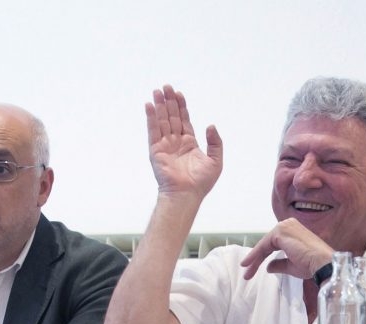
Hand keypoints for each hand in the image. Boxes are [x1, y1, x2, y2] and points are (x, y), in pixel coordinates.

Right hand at [145, 85, 222, 199]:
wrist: (187, 194)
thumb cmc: (201, 182)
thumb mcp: (215, 161)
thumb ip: (215, 142)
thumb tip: (211, 125)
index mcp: (189, 143)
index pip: (184, 120)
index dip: (182, 106)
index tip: (179, 94)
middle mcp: (176, 142)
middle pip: (172, 117)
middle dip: (169, 102)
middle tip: (167, 86)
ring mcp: (165, 145)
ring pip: (162, 121)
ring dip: (159, 106)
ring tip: (157, 91)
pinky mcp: (156, 150)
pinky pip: (152, 131)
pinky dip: (151, 118)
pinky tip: (149, 105)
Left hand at [239, 219, 333, 280]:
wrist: (322, 264)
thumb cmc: (312, 265)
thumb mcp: (292, 266)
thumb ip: (279, 264)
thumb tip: (268, 267)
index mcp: (293, 231)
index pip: (273, 244)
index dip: (261, 257)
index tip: (251, 269)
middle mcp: (288, 225)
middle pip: (267, 243)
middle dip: (256, 259)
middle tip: (247, 273)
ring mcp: (284, 227)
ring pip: (264, 244)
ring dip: (254, 258)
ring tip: (246, 271)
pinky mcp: (280, 232)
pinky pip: (264, 245)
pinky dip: (255, 255)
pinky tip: (249, 265)